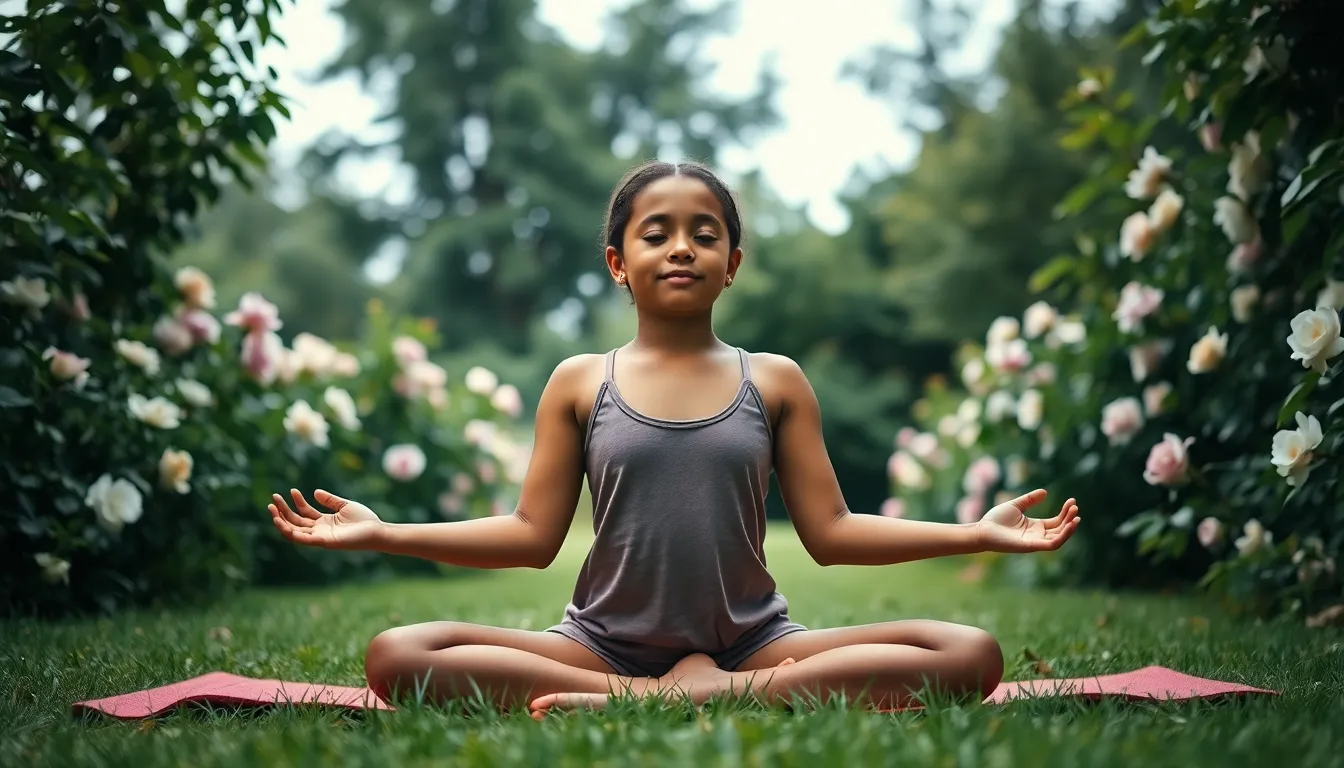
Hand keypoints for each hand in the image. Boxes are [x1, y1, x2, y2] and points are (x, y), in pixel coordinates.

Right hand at [268, 488, 383, 550]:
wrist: (376, 530)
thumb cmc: (364, 519)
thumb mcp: (344, 505)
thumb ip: (329, 500)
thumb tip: (315, 492)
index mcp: (324, 522)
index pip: (304, 512)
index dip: (296, 502)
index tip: (292, 490)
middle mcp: (319, 530)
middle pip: (295, 522)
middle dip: (283, 511)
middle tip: (274, 498)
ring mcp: (320, 537)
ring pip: (294, 531)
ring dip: (281, 521)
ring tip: (272, 508)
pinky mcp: (324, 542)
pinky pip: (303, 539)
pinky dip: (290, 532)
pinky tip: (281, 522)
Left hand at [974, 489, 1079, 553]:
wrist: (982, 529)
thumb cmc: (996, 519)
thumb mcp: (1016, 505)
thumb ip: (1030, 500)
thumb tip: (1045, 492)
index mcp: (1035, 527)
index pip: (1057, 521)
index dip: (1066, 512)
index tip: (1072, 501)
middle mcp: (1038, 535)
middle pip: (1060, 529)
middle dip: (1070, 518)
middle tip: (1075, 506)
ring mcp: (1035, 542)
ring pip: (1059, 538)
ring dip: (1069, 528)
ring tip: (1076, 516)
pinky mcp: (1032, 546)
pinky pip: (1052, 544)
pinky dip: (1062, 536)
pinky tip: (1068, 525)